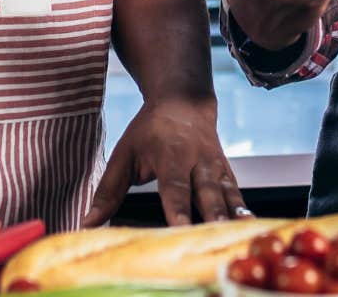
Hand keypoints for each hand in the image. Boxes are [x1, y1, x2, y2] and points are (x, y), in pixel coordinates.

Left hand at [83, 97, 246, 226]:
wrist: (183, 101)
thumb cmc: (149, 130)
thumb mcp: (124, 154)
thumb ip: (108, 191)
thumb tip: (89, 222)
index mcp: (170, 154)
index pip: (173, 186)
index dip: (177, 208)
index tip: (179, 228)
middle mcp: (197, 159)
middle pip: (205, 191)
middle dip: (211, 215)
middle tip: (214, 236)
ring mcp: (215, 163)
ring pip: (225, 191)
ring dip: (230, 213)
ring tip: (236, 233)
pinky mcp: (225, 169)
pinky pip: (235, 189)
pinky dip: (241, 206)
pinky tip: (248, 222)